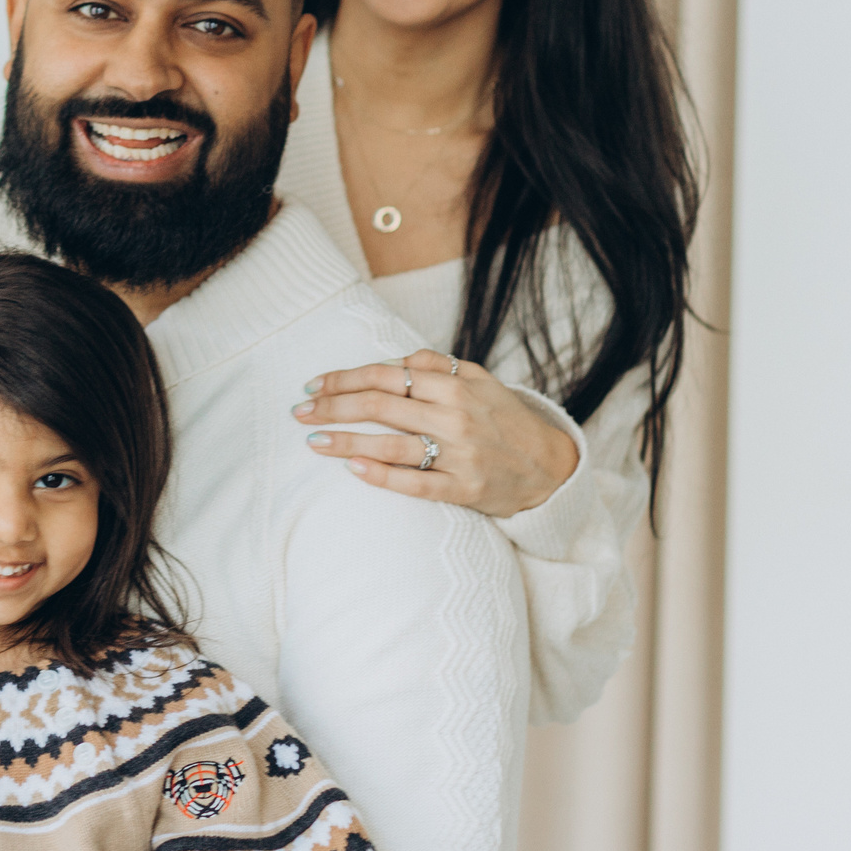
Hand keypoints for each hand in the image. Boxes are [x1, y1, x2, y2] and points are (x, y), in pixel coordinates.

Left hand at [293, 348, 578, 517]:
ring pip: (391, 445)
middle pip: (380, 407)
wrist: (551, 465)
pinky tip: (353, 469)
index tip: (313, 385)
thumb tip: (391, 361)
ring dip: (345, 441)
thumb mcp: (479, 379)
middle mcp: (455, 417)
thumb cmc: (504, 419)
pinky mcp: (464, 490)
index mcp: (455, 385)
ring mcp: (459, 455)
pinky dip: (382, 475)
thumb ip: (436, 365)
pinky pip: (416, 483)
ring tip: (312, 441)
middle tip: (299, 412)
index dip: (344, 379)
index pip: (385, 376)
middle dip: (333, 407)